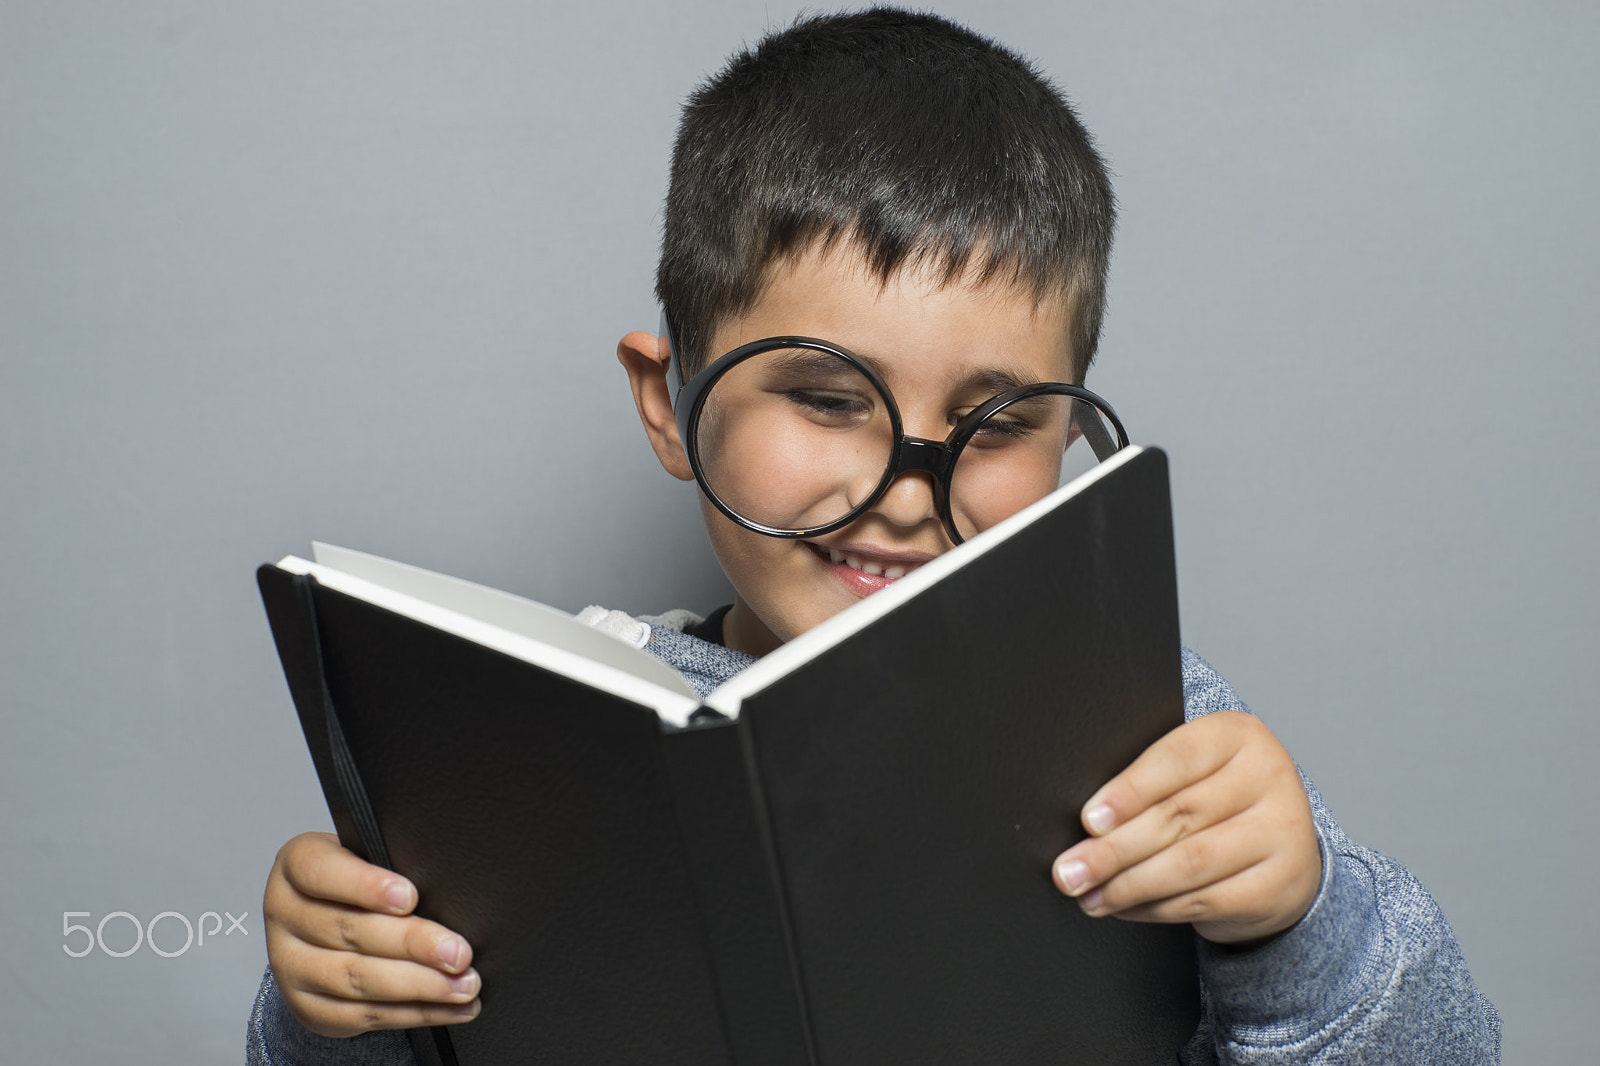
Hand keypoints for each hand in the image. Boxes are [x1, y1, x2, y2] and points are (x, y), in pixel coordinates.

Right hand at [264, 832, 481, 1037]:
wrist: (319, 927)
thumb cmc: (356, 882)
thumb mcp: (364, 858)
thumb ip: (390, 865)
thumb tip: (445, 890)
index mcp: (295, 866)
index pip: (322, 872)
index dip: (366, 886)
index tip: (410, 897)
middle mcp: (285, 916)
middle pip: (349, 931)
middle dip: (412, 944)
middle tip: (458, 952)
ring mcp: (291, 966)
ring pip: (357, 979)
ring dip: (420, 985)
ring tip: (464, 984)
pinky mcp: (308, 1007)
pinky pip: (364, 1014)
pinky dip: (415, 1012)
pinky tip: (450, 1007)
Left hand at [1051, 711, 1321, 944]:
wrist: (1283, 848)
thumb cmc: (1218, 801)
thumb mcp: (1192, 774)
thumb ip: (1148, 784)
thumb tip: (1087, 824)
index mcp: (1237, 735)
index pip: (1176, 760)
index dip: (1128, 792)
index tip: (1088, 820)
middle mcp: (1269, 776)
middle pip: (1178, 816)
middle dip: (1113, 850)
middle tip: (1070, 871)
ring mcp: (1283, 832)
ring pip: (1189, 863)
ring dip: (1128, 885)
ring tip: (1090, 894)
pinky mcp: (1280, 884)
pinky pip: (1205, 900)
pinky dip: (1155, 908)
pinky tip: (1125, 907)